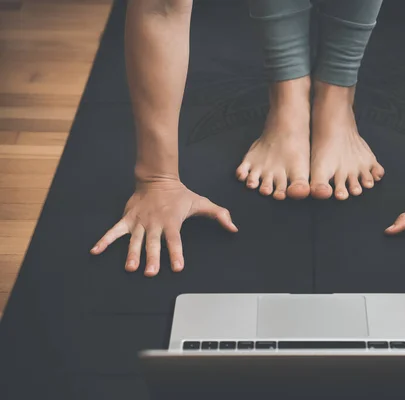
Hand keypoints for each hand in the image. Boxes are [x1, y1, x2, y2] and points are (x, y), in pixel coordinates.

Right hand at [90, 179, 237, 276]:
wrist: (157, 178)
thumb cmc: (180, 195)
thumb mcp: (201, 203)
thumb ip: (219, 215)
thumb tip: (234, 227)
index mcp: (172, 221)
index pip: (175, 240)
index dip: (176, 253)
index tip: (176, 267)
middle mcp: (155, 224)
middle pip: (153, 243)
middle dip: (151, 258)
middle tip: (150, 273)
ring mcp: (139, 222)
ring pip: (134, 240)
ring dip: (131, 253)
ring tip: (130, 267)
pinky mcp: (127, 219)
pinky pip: (114, 231)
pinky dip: (104, 241)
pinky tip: (95, 251)